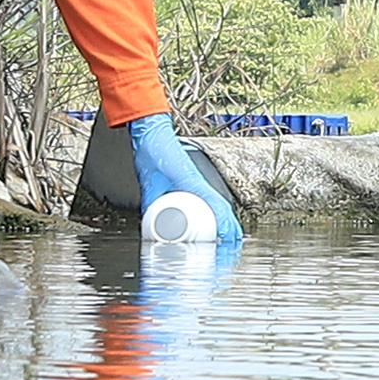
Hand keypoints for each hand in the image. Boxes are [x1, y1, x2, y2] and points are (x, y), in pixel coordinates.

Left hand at [125, 113, 242, 244]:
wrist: (152, 133)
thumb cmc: (152, 152)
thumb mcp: (148, 183)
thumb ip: (151, 203)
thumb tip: (149, 226)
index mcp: (192, 181)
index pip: (217, 207)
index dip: (225, 225)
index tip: (228, 241)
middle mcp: (199, 181)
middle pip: (223, 208)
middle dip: (230, 229)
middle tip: (230, 246)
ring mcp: (198, 180)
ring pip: (219, 204)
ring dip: (225, 222)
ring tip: (227, 239)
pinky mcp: (193, 179)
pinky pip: (209, 198)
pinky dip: (215, 212)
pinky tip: (213, 222)